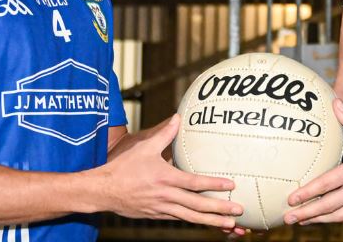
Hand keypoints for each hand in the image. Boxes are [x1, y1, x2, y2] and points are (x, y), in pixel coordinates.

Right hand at [92, 114, 243, 227]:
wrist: (103, 190)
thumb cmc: (123, 167)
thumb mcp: (144, 147)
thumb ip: (164, 134)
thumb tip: (177, 117)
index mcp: (165, 178)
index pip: (194, 182)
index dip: (214, 185)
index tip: (231, 185)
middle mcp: (166, 196)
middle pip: (197, 205)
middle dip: (220, 210)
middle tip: (239, 211)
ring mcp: (161, 208)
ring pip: (191, 218)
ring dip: (211, 222)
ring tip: (229, 226)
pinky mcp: (156, 215)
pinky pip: (180, 220)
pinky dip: (194, 222)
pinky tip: (205, 223)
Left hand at [283, 100, 342, 224]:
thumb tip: (334, 103)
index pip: (328, 184)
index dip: (308, 193)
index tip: (292, 198)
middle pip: (329, 206)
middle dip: (307, 213)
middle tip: (288, 217)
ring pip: (340, 215)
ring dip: (319, 220)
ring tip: (302, 221)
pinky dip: (336, 217)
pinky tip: (326, 217)